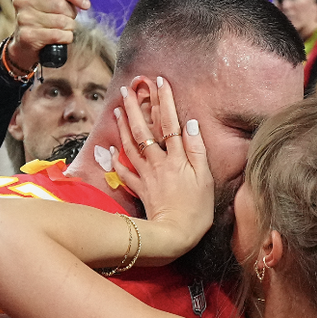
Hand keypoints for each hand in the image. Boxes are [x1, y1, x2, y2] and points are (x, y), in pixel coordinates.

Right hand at [10, 0, 91, 67]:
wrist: (25, 40)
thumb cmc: (40, 16)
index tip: (85, 4)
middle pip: (61, 5)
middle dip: (71, 14)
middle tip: (66, 18)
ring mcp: (24, 18)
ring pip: (62, 21)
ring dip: (68, 27)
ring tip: (61, 28)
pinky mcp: (28, 35)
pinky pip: (58, 35)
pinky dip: (65, 37)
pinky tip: (60, 37)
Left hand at [111, 76, 211, 261]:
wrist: (173, 235)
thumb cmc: (196, 209)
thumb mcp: (205, 178)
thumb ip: (197, 150)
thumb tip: (191, 125)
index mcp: (177, 158)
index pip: (170, 122)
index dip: (165, 100)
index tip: (159, 81)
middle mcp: (158, 162)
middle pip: (144, 130)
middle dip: (136, 107)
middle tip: (128, 89)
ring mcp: (146, 175)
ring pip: (131, 146)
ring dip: (123, 126)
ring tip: (118, 109)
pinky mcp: (140, 189)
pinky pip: (125, 172)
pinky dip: (117, 159)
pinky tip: (111, 148)